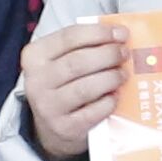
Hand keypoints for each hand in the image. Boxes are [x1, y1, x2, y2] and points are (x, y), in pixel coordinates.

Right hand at [15, 11, 126, 160]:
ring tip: (123, 74)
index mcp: (35, 56)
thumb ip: (85, 46)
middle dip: (108, 55)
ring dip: (110, 78)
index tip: (121, 33)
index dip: (99, 33)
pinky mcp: (64, 127)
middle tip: (125, 53)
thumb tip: (120, 36)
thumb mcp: (63, 61)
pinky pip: (92, 112)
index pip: (69, 37)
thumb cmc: (64, 85)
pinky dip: (108, 102)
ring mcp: (49, 106)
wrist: (51, 126)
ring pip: (85, 88)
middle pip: (78, 62)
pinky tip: (116, 96)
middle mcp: (37, 81)